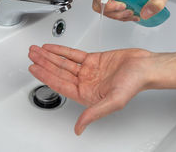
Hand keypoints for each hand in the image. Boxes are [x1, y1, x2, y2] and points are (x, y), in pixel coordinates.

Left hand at [28, 44, 152, 134]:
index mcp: (86, 94)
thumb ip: (93, 113)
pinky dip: (61, 50)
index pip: (60, 84)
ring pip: (63, 62)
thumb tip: (79, 128)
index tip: (33, 69)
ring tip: (37, 50)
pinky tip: (51, 48)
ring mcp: (88, 70)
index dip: (45, 76)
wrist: (145, 66)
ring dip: (49, 56)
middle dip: (43, 63)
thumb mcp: (113, 101)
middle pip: (58, 72)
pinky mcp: (93, 60)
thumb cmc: (133, 84)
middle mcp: (85, 83)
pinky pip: (73, 54)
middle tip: (31, 56)